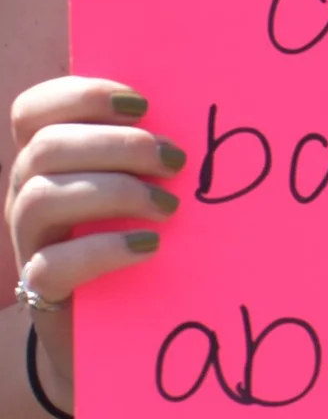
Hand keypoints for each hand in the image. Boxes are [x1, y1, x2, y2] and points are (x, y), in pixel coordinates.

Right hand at [9, 76, 184, 395]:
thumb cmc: (146, 231)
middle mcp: (29, 192)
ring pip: (41, 197)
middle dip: (118, 145)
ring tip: (169, 207)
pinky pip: (51, 264)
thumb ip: (153, 147)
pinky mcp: (42, 291)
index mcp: (51, 157)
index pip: (34, 109)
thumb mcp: (146, 182)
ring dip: (115, 192)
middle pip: (45, 146)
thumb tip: (207, 104)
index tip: (143, 104)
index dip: (81, 95)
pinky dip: (105, 249)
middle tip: (176, 161)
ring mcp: (30, 242)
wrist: (124, 323)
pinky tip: (151, 245)